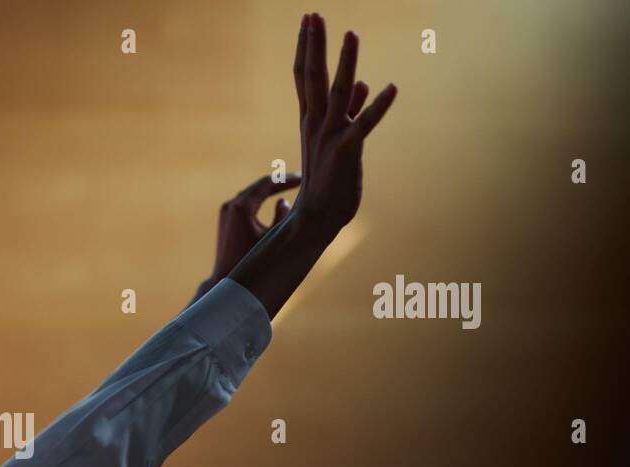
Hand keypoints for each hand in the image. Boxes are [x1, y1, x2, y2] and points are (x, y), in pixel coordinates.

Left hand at [191, 172, 300, 304]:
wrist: (226, 275)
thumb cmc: (251, 260)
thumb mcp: (272, 237)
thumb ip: (282, 217)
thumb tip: (283, 202)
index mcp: (241, 207)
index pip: (267, 183)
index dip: (287, 179)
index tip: (304, 178)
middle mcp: (231, 205)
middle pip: (259, 186)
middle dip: (280, 182)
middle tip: (301, 179)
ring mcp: (227, 210)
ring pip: (253, 192)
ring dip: (271, 189)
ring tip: (292, 185)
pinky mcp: (227, 216)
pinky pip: (247, 201)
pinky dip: (262, 198)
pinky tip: (277, 199)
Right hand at [292, 12, 396, 236]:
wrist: (317, 218)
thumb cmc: (327, 180)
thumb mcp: (336, 139)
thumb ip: (349, 109)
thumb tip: (360, 82)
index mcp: (310, 120)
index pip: (303, 76)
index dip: (305, 47)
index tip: (307, 20)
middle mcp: (316, 124)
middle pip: (312, 77)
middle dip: (313, 44)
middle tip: (313, 14)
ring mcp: (330, 137)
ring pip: (337, 93)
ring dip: (345, 63)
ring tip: (351, 33)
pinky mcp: (346, 152)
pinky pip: (364, 125)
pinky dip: (378, 107)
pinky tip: (393, 88)